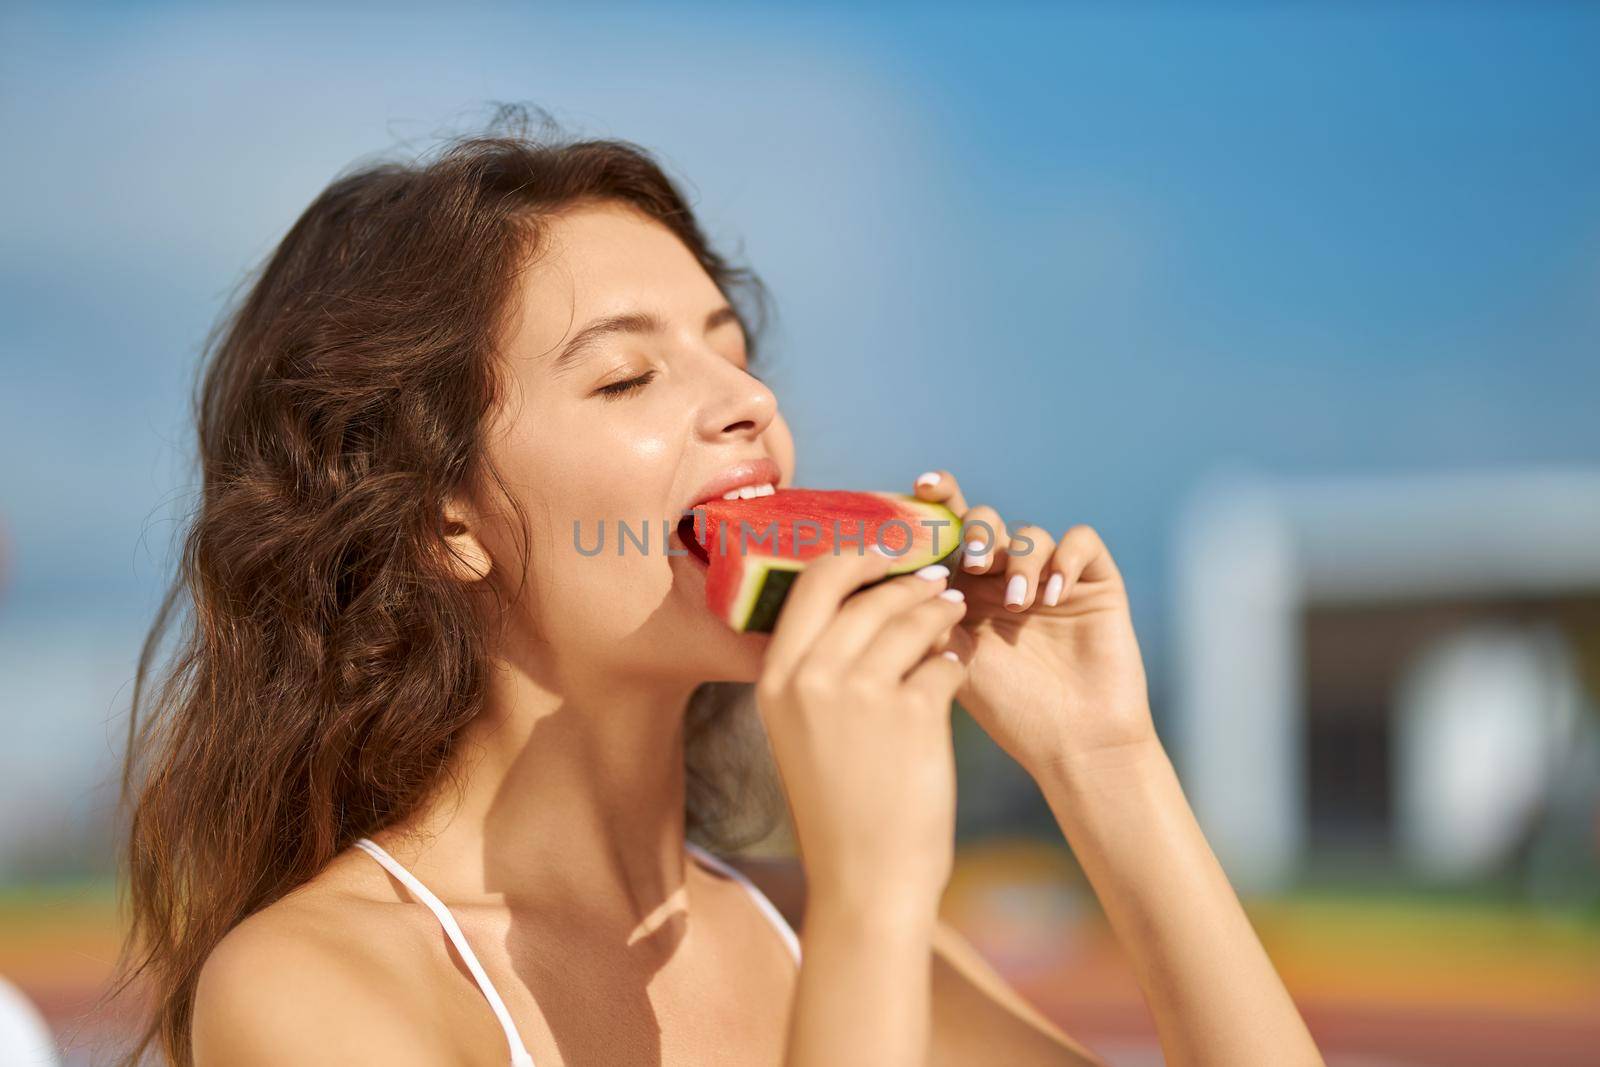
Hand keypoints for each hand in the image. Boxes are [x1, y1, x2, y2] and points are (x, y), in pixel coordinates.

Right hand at [754, 547, 968, 913]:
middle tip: (934, 582)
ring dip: (940, 612)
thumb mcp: (799, 732)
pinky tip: (959, 665)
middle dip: (907, 581)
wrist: (865, 880)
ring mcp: (862, 694)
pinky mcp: (914, 713)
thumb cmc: (838, 807)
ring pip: (913, 618)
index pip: (815, 582)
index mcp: (775, 678)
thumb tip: (858, 607)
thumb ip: (813, 671)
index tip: (883, 554)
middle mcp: (811, 677)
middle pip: (868, 593)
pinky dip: (957, 659)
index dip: (855, 556)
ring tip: (955, 615)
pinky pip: (945, 660)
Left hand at [910, 470, 1156, 781]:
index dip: (936, 501)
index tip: (921, 487)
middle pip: (987, 521)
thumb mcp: (953, 662)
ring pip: (1030, 532)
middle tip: (976, 563)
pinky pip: (1080, 540)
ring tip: (1021, 603)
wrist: (1075, 744)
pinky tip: (1055, 594)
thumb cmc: (1009, 712)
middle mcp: (1005, 578)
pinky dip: (1065, 557)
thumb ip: (926, 616)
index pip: (948, 534)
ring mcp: (1051, 578)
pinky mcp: (1095, 583)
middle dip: (979, 531)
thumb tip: (896, 575)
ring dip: (1021, 559)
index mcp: (964, 591)